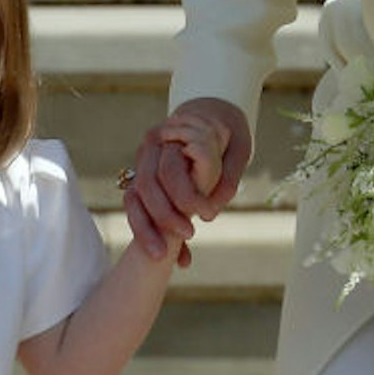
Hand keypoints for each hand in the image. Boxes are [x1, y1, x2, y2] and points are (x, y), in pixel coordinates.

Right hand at [124, 97, 251, 261]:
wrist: (209, 117)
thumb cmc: (227, 133)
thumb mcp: (239, 148)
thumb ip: (228, 175)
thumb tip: (211, 211)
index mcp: (171, 134)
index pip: (169, 169)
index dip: (186, 195)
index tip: (207, 215)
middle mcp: (149, 149)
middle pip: (147, 186)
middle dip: (164, 217)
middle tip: (188, 236)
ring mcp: (141, 165)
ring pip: (134, 200)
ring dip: (146, 230)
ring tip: (161, 257)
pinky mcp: (141, 183)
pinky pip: (137, 210)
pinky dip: (149, 233)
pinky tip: (168, 257)